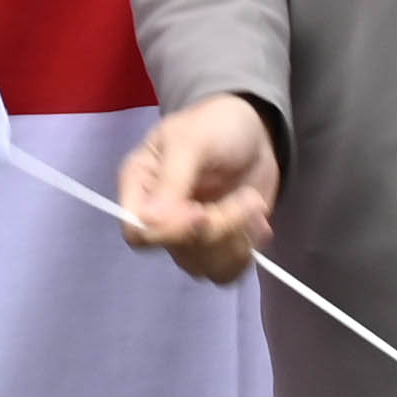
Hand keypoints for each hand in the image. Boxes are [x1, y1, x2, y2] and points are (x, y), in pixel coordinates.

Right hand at [110, 91, 279, 284]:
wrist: (253, 130)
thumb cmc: (215, 125)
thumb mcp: (191, 140)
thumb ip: (172, 180)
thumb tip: (152, 222)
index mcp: (140, 186)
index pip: (137, 231)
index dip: (169, 232)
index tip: (201, 212)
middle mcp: (160, 217)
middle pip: (178, 250)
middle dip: (219, 228)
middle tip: (247, 198)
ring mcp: (189, 235)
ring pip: (204, 266)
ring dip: (237, 239)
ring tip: (254, 203)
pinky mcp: (218, 246)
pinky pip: (226, 271)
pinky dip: (248, 250)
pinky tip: (259, 222)